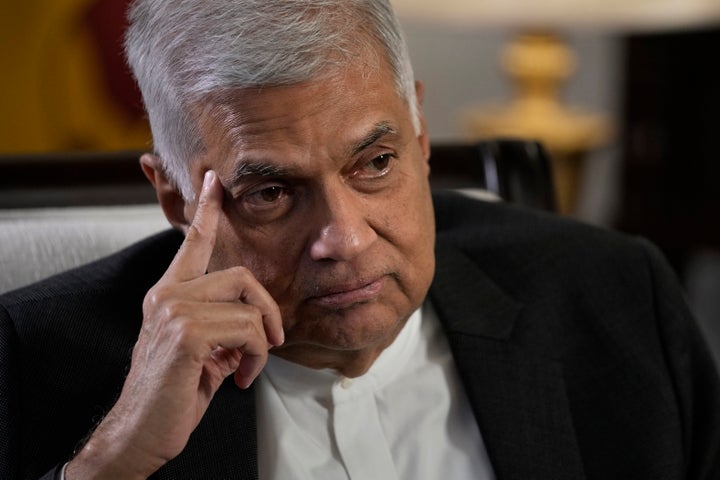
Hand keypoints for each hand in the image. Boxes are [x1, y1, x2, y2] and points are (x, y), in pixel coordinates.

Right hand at [66, 170, 283, 478]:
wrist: (141, 432)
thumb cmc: (174, 392)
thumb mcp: (201, 352)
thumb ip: (223, 326)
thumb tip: (257, 323)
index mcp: (168, 294)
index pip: (191, 242)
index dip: (206, 210)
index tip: (213, 180)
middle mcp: (167, 295)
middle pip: (240, 275)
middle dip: (267, 309)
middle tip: (272, 341)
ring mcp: (174, 311)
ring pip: (249, 306)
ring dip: (261, 343)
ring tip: (248, 368)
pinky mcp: (187, 333)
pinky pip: (248, 330)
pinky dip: (256, 357)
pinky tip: (239, 378)